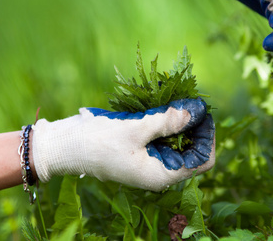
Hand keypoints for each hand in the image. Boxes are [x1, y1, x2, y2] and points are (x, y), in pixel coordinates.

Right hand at [32, 99, 214, 191]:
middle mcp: (160, 170)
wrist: (64, 145)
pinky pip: (162, 135)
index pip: (203, 160)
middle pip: (193, 148)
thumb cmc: (97, 141)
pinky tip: (161, 104)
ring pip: (178, 140)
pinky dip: (165, 120)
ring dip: (179, 119)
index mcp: (162, 174)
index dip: (207, 136)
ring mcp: (151, 160)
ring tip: (174, 98)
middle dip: (193, 124)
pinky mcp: (142, 149)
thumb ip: (169, 120)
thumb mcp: (136, 129)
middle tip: (188, 100)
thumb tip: (198, 111)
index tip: (201, 111)